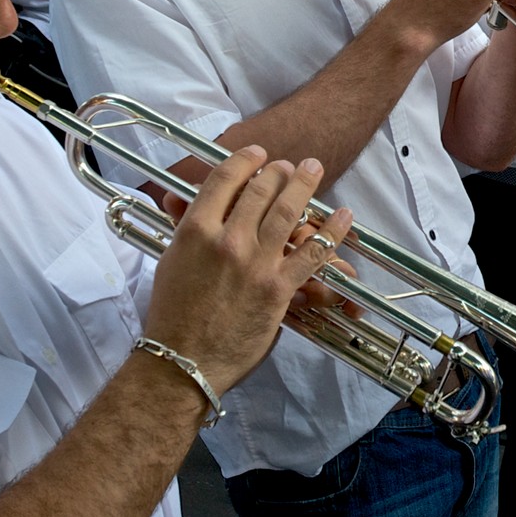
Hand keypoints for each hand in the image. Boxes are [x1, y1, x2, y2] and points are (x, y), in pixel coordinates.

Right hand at [142, 151, 352, 393]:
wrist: (182, 362)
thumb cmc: (172, 315)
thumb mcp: (171, 261)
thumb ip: (183, 226)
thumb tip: (176, 194)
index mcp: (196, 230)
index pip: (224, 179)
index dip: (245, 160)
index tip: (258, 154)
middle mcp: (228, 240)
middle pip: (261, 189)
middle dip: (279, 171)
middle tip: (289, 166)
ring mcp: (256, 263)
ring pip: (288, 211)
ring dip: (305, 185)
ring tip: (313, 169)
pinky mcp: (279, 288)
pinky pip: (313, 252)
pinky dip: (332, 231)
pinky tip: (343, 215)